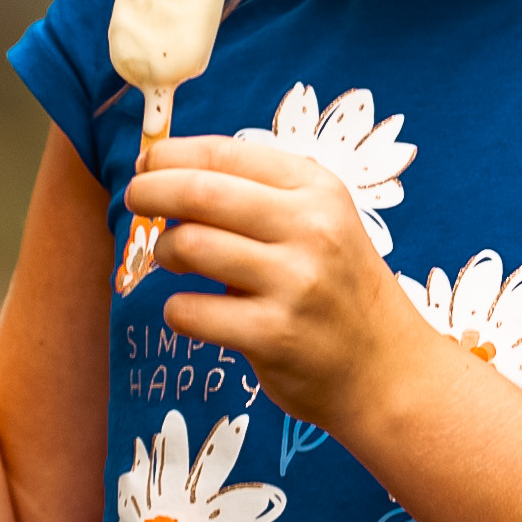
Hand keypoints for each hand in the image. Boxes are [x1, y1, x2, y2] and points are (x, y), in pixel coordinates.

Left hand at [126, 137, 429, 432]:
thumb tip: (171, 174)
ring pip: (190, 246)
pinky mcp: (274, 335)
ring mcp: (294, 282)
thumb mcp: (321, 222)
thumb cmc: (338, 287)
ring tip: (172, 260)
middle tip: (134, 198)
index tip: (146, 161)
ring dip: (165, 251)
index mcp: (318, 189)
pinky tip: (189, 310)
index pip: (228, 153)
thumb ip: (260, 195)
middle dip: (151, 190)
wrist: (387, 369)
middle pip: (200, 193)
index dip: (173, 153)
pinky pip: (191, 312)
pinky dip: (177, 309)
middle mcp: (310, 228)